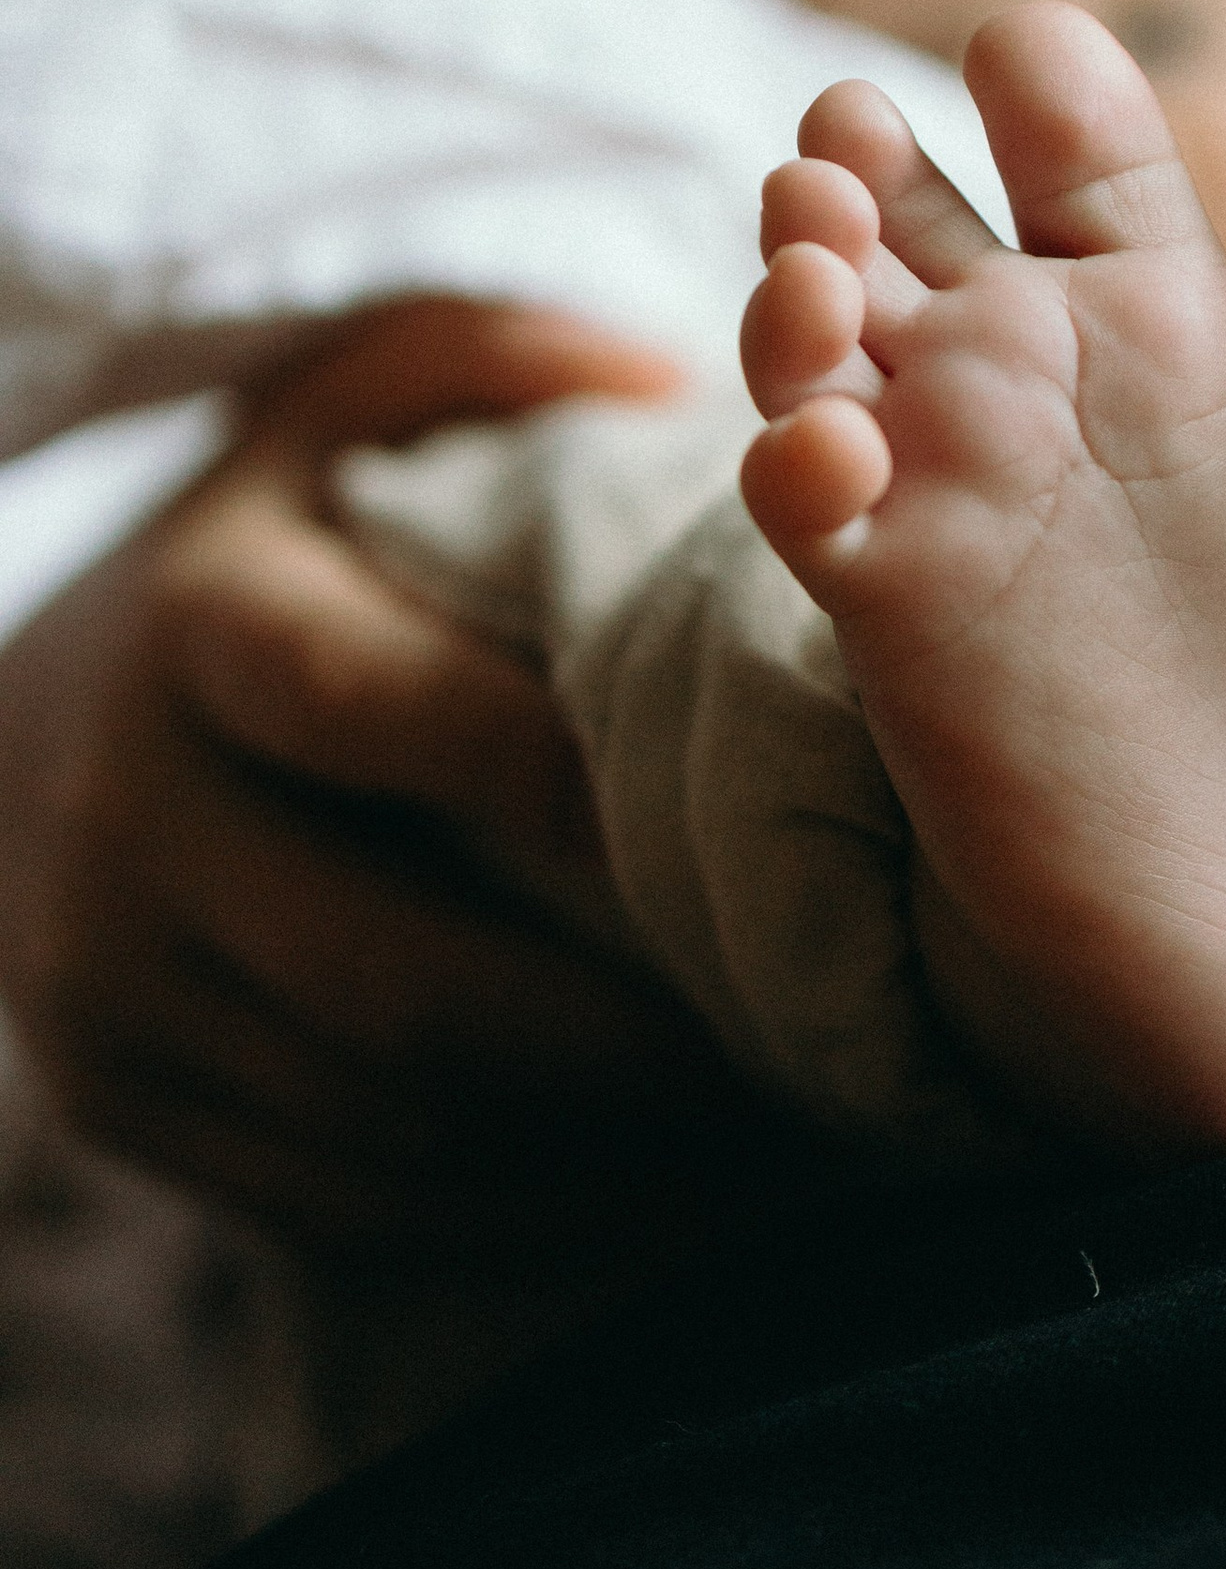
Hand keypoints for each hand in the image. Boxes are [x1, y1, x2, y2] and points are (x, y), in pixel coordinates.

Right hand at [0, 299, 814, 1261]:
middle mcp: (123, 813)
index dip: (544, 773)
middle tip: (804, 1041)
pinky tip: (661, 1192)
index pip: (366, 705)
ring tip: (770, 1133)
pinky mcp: (122, 1101)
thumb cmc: (272, 551)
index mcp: (200, 626)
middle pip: (388, 972)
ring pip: (380, 1113)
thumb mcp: (336, 408)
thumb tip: (663, 362)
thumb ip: (481, 355)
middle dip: (616, 1030)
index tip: (725, 816)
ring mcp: (108, 979)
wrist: (26, 709)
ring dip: (590, 1149)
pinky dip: (514, 1213)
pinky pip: (338, 1197)